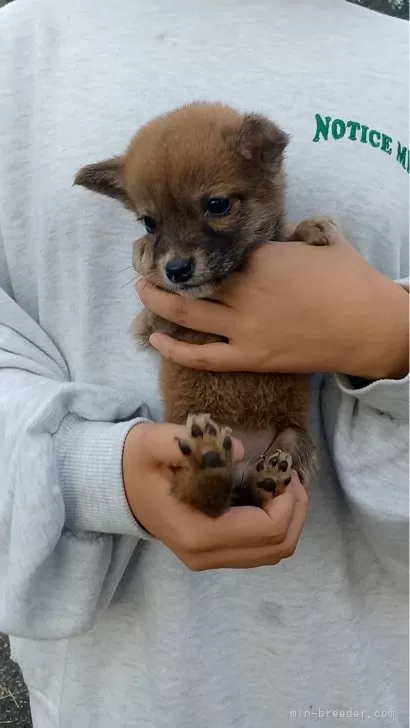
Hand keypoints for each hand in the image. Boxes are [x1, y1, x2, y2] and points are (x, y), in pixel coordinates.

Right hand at [122, 423, 307, 569]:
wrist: (114, 487)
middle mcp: (205, 555)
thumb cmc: (136, 463)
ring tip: (281, 484)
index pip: (266, 530)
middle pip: (277, 548)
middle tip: (290, 475)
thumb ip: (193, 442)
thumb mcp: (154, 442)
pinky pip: (258, 549)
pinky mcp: (211, 553)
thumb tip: (240, 451)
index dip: (287, 501)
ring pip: (271, 553)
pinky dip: (273, 525)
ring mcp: (208, 558)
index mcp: (197, 533)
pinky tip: (265, 495)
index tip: (284, 469)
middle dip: (295, 511)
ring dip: (288, 519)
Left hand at [137, 234, 408, 379]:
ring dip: (157, 301)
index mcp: (259, 257)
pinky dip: (175, 350)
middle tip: (147, 265)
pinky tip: (155, 340)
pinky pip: (203, 356)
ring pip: (186, 313)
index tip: (186, 243)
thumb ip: (292, 234)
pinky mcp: (251, 356)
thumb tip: (278, 233)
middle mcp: (243, 290)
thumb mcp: (320, 242)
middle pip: (191, 279)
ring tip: (141, 292)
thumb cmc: (351, 281)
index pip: (218, 251)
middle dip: (164, 271)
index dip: (198, 246)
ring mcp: (243, 326)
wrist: (369, 326)